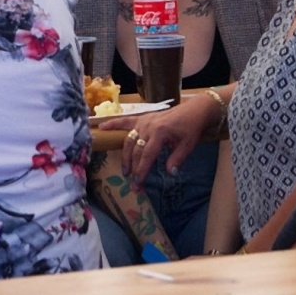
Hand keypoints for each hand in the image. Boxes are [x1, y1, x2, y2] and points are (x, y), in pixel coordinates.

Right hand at [101, 94, 219, 182]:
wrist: (193, 110)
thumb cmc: (191, 128)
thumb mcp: (188, 145)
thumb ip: (177, 159)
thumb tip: (169, 173)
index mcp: (160, 133)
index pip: (147, 156)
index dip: (141, 171)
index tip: (137, 184)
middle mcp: (148, 126)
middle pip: (135, 151)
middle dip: (133, 169)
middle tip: (132, 184)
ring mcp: (143, 121)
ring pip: (128, 140)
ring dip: (125, 156)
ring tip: (125, 171)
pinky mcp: (141, 118)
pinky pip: (125, 121)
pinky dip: (113, 124)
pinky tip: (101, 127)